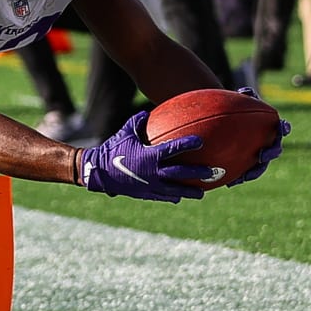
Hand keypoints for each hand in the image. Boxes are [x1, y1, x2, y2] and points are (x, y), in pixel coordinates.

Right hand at [77, 111, 212, 202]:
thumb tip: (146, 113)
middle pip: (180, 173)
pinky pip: (162, 196)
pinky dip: (172, 196)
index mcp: (149, 156)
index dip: (187, 144)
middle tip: (212, 172)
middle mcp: (153, 172)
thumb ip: (137, 123)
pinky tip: (180, 197)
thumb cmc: (111, 150)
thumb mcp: (124, 133)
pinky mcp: (144, 193)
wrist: (98, 172)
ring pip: (175, 190)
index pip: (173, 149)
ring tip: (202, 193)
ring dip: (189, 191)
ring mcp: (150, 185)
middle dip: (198, 173)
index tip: (200, 141)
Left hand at [227, 87, 291, 185]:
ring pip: (260, 166)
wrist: (227, 122)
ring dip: (254, 172)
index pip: (281, 128)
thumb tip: (245, 91)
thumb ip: (245, 97)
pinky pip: (243, 173)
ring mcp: (258, 155)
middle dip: (270, 153)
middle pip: (274, 149)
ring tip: (245, 177)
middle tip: (262, 155)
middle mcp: (268, 143)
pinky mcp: (246, 165)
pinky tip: (229, 183)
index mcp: (270, 128)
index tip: (281, 128)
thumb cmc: (236, 110)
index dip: (283, 128)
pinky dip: (238, 178)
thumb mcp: (240, 102)